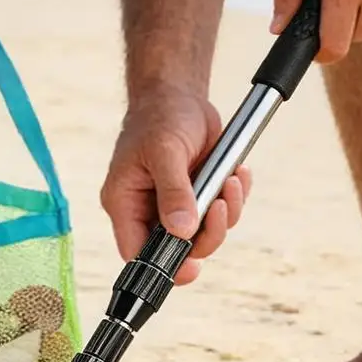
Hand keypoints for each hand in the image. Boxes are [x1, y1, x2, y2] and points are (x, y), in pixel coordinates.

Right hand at [101, 85, 250, 285]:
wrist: (179, 93)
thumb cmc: (160, 117)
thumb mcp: (164, 150)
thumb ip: (173, 192)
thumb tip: (182, 231)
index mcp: (125, 202)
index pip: (136, 251)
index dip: (161, 267)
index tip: (190, 268)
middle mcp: (147, 209)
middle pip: (178, 249)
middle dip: (207, 233)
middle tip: (219, 204)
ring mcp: (174, 205)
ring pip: (204, 234)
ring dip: (225, 212)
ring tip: (232, 180)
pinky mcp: (198, 196)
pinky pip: (220, 213)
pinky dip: (234, 198)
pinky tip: (237, 173)